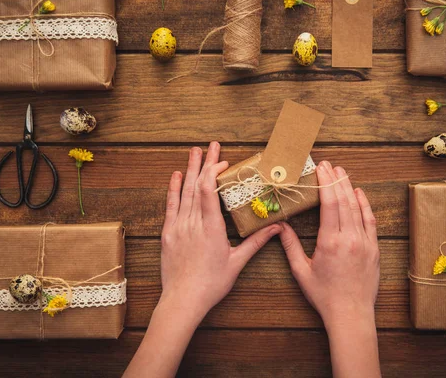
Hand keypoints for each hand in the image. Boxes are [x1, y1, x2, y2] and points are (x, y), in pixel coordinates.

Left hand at [125, 142, 281, 377]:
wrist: (183, 300)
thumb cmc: (212, 284)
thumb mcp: (237, 262)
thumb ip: (256, 242)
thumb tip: (277, 227)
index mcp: (211, 228)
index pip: (209, 190)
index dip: (215, 172)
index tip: (223, 162)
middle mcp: (193, 222)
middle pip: (197, 185)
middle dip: (205, 163)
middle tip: (212, 145)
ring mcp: (178, 226)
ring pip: (184, 192)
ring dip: (189, 170)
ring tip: (194, 151)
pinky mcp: (168, 233)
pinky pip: (171, 205)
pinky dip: (174, 189)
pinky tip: (176, 175)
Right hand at [279, 161, 379, 323]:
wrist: (351, 314)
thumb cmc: (324, 295)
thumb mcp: (301, 271)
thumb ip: (290, 246)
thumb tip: (280, 226)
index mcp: (330, 242)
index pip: (329, 204)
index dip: (325, 183)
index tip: (321, 168)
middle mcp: (350, 238)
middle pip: (344, 200)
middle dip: (335, 179)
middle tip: (329, 164)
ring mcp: (365, 242)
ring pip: (357, 207)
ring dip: (349, 187)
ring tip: (342, 172)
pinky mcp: (374, 248)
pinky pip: (370, 220)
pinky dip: (365, 204)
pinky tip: (359, 193)